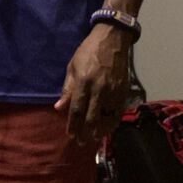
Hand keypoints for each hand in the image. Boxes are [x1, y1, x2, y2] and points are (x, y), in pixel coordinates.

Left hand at [54, 23, 131, 143]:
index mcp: (84, 82)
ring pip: (107, 117)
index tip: (70, 135)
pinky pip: (118, 112)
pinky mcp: (123, 90)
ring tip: (94, 139)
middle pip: (92, 117)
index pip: (77, 109)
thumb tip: (58, 108)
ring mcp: (113, 90)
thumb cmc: (88, 51)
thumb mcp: (72, 66)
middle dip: (85, 132)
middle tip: (81, 142)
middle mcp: (99, 89)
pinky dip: (113, 122)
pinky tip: (108, 129)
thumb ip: (67, 89)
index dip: (73, 124)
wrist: (112, 39)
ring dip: (100, 131)